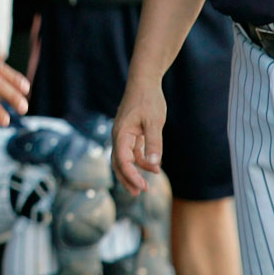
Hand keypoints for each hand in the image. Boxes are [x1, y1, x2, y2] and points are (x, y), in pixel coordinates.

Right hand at [110, 75, 167, 194]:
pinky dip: (141, 160)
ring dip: (134, 172)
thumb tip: (154, 164)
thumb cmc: (148, 99)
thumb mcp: (154, 121)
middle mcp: (119, 135)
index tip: (142, 187)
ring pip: (125, 158)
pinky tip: (154, 166)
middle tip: (138, 193)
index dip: (131, 175)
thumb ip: (154, 143)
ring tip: (145, 186)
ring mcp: (125, 134)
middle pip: (118, 163)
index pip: (122, 160)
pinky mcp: (132, 132)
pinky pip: (133, 151)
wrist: (144, 81)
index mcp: (121, 134)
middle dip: (127, 179)